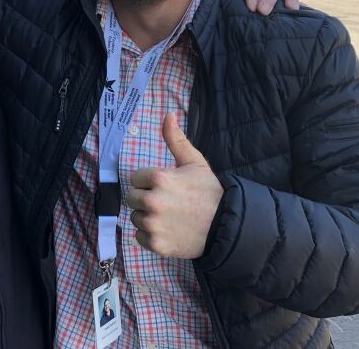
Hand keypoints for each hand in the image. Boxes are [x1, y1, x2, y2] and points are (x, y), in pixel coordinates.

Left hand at [126, 113, 222, 258]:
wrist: (226, 226)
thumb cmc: (209, 192)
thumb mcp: (194, 162)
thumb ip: (176, 139)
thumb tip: (168, 115)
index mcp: (159, 178)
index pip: (135, 178)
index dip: (148, 181)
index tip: (165, 187)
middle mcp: (152, 200)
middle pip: (131, 197)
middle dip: (145, 198)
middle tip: (166, 202)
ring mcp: (153, 224)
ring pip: (135, 217)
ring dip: (147, 217)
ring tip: (168, 216)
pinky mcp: (156, 244)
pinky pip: (139, 237)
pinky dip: (150, 235)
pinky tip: (167, 230)